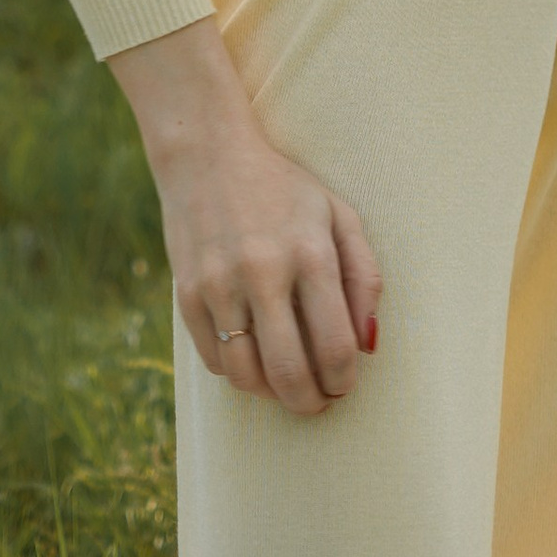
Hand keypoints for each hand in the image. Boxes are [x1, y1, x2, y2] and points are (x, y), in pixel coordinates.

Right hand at [107, 18, 380, 415]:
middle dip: (310, 403)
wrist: (207, 154)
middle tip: (318, 402)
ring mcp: (220, 284)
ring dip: (272, 394)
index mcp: (310, 252)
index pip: (336, 347)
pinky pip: (215, 362)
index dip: (344, 382)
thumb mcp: (337, 214)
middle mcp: (263, 271)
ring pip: (247, 377)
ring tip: (285, 383)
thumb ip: (364, 277)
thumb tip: (370, 345)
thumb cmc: (284, 189)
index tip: (344, 386)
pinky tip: (253, 356)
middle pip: (290, 373)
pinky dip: (238, 373)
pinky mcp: (187, 294)